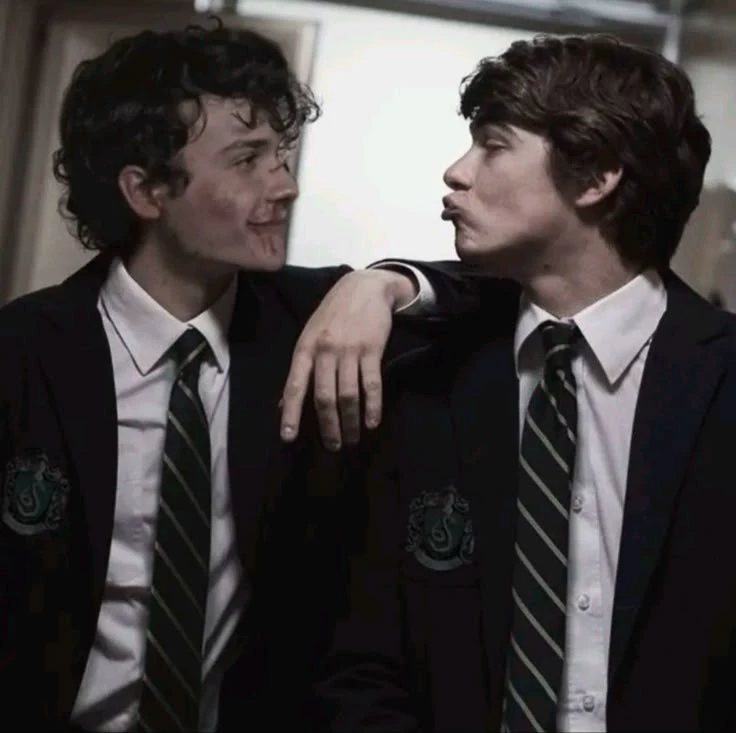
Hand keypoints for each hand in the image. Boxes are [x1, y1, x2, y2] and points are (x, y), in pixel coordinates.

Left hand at [280, 268, 417, 449]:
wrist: (365, 286)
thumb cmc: (334, 314)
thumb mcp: (310, 335)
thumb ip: (300, 369)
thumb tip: (282, 403)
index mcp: (305, 348)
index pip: (294, 386)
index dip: (290, 413)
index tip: (288, 438)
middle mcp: (325, 351)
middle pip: (323, 397)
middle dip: (328, 425)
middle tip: (333, 446)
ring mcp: (349, 350)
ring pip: (348, 394)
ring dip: (350, 421)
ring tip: (352, 439)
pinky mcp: (372, 349)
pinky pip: (371, 384)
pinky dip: (372, 406)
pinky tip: (372, 422)